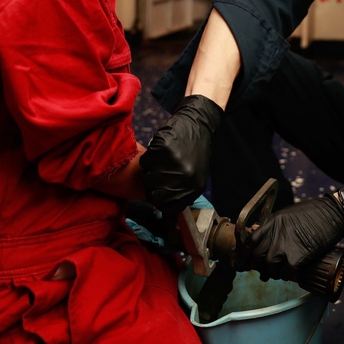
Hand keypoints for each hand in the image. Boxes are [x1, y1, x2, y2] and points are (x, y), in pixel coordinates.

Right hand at [140, 94, 222, 214]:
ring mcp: (174, 163)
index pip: (168, 208)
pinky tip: (159, 150)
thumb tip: (165, 219)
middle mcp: (185, 178)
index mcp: (194, 188)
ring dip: (149, 171)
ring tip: (160, 161)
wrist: (198, 123)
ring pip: (147, 178)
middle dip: (152, 187)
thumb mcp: (195, 177)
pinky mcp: (163, 148)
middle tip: (156, 175)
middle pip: (154, 195)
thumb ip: (181, 195)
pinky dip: (149, 157)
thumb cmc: (195, 152)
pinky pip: (145, 161)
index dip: (159, 203)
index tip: (157, 195)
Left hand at [243, 195, 343, 280]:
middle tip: (263, 271)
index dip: (246, 253)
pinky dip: (287, 276)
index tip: (246, 260)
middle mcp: (275, 233)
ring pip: (269, 266)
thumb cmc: (313, 213)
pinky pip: (286, 272)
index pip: (251, 240)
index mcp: (272, 222)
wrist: (332, 214)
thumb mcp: (287, 214)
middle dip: (258, 265)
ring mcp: (284, 245)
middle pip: (257, 255)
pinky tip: (290, 274)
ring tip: (278, 274)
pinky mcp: (297, 256)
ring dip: (273, 272)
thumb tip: (262, 235)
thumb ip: (275, 226)